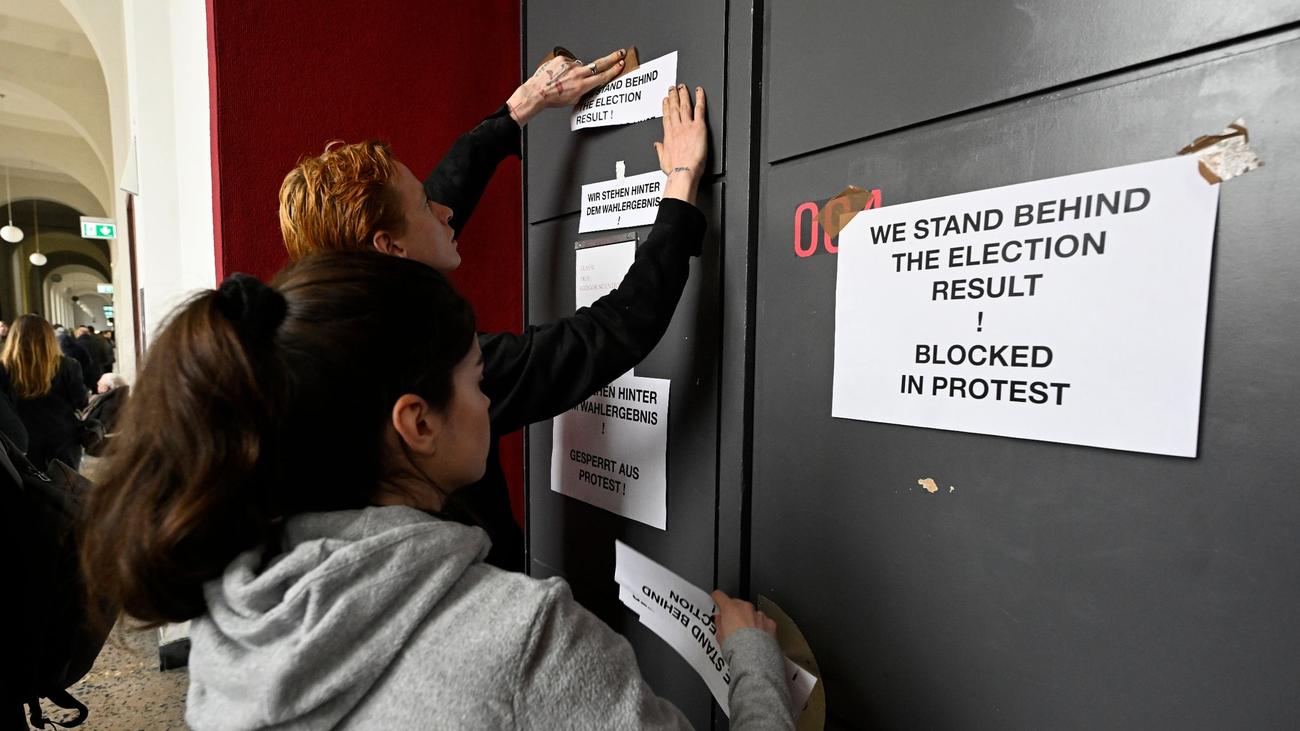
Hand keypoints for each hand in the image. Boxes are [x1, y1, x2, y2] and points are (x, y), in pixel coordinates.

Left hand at [507, 48, 626, 125]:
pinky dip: (566, 68)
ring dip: (577, 71)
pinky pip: (568, 63)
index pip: (602, 76)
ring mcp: (569, 66)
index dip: (613, 70)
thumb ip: (583, 91)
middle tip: (620, 53)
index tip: (620, 65)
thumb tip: (588, 85)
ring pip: (580, 65)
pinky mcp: (561, 60)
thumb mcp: (572, 100)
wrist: (537, 91)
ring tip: (566, 79)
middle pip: (599, 64)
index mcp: (582, 85)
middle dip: (612, 58)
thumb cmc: (553, 98)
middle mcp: (577, 74)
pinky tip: (560, 74)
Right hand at [657, 85, 706, 205]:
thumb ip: (660, 150)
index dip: (665, 107)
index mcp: (668, 136)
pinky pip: (699, 109)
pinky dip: (700, 99)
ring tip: (683, 87)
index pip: (666, 117)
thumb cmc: (675, 170)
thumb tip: (657, 145)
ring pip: (684, 106)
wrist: (684, 173)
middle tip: (672, 88)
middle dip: (673, 97)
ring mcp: (687, 126)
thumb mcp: (663, 161)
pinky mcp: (698, 127)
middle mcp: (676, 128)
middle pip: (674, 108)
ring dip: (683, 95)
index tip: (665, 101)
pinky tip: (700, 92)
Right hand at [711, 589, 776, 645]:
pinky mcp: (770, 623)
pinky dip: (761, 627)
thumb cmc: (737, 648)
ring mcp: (759, 615)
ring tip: (746, 635)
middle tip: (731, 625)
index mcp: (731, 609)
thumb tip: (721, 621)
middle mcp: (746, 608)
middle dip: (735, 612)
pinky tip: (757, 638)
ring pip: (752, 613)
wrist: (755, 658)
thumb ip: (720, 624)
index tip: (716, 599)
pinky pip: (764, 622)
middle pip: (738, 604)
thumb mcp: (720, 636)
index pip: (720, 596)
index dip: (717, 597)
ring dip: (748, 620)